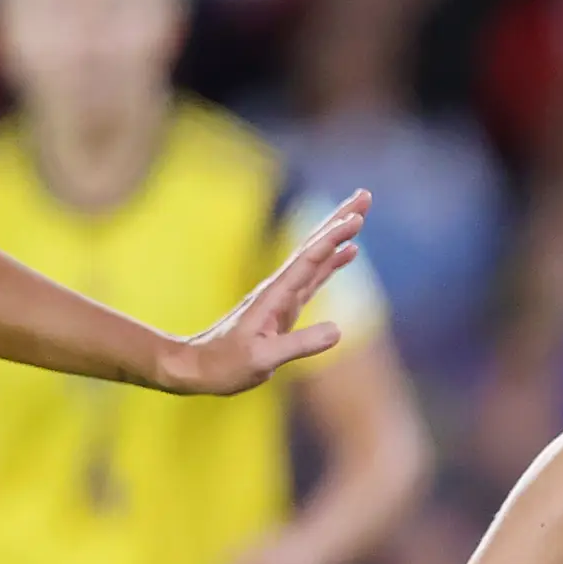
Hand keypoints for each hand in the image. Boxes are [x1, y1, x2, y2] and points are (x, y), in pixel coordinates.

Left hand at [159, 192, 369, 396]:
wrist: (197, 367)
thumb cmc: (225, 366)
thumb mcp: (263, 360)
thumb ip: (300, 344)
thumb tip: (339, 330)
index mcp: (274, 296)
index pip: (308, 260)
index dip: (332, 239)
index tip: (356, 219)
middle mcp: (279, 288)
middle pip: (314, 246)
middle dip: (339, 220)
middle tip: (365, 196)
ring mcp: (283, 296)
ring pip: (316, 257)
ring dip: (338, 235)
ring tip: (360, 215)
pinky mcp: (286, 307)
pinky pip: (315, 276)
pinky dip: (333, 261)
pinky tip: (349, 252)